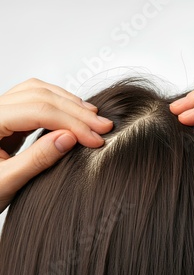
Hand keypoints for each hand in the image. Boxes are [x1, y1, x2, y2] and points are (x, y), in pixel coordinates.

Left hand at [0, 78, 112, 213]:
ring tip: (92, 119)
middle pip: (40, 96)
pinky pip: (35, 100)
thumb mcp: (6, 183)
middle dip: (75, 111)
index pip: (38, 111)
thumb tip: (69, 138)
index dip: (71, 123)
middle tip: (103, 127)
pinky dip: (59, 106)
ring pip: (38, 91)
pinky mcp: (7, 118)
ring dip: (68, 103)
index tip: (95, 139)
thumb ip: (37, 160)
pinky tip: (74, 116)